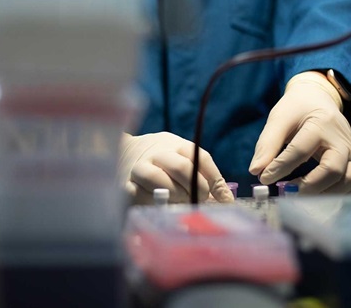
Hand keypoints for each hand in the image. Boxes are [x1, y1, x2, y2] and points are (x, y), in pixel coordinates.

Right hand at [119, 132, 234, 203]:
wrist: (124, 153)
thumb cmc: (162, 161)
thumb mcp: (182, 159)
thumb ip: (204, 176)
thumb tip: (227, 201)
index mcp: (176, 144)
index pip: (200, 157)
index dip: (214, 178)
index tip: (221, 198)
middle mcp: (157, 153)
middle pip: (182, 167)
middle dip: (197, 188)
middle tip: (200, 200)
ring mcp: (140, 168)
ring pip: (160, 180)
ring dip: (175, 195)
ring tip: (180, 202)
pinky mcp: (125, 185)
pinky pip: (140, 195)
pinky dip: (154, 203)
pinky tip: (160, 206)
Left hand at [249, 71, 350, 193]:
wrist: (320, 100)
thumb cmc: (297, 110)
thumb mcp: (279, 119)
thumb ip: (267, 144)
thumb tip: (256, 171)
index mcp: (321, 124)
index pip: (301, 151)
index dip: (281, 167)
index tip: (264, 178)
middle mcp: (342, 139)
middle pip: (333, 170)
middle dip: (309, 186)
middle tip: (287, 192)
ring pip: (349, 180)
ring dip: (326, 193)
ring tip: (301, 194)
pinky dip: (346, 194)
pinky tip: (324, 194)